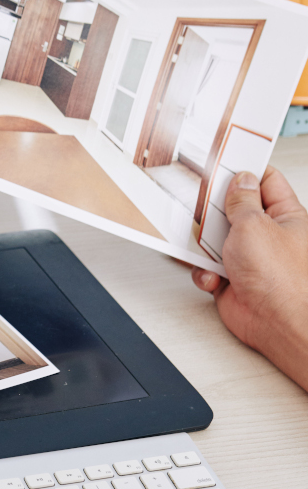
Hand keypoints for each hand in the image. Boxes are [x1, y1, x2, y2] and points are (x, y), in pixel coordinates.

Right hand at [192, 167, 307, 390]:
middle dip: (214, 211)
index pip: (266, 181)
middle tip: (202, 207)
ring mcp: (249, 257)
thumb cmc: (285, 280)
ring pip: (215, 238)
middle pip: (233, 209)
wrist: (279, 326)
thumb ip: (242, 201)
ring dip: (204, 245)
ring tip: (205, 247)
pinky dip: (205, 272)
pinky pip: (207, 266)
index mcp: (287, 216)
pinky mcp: (232, 278)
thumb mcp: (255, 226)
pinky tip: (214, 276)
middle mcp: (269, 235)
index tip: (223, 162)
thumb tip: (240, 181)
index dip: (244, 170)